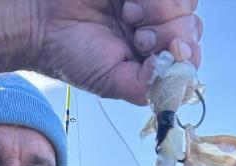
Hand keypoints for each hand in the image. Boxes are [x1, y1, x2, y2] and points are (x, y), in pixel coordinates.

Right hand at [30, 0, 201, 104]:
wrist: (42, 20)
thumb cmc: (72, 54)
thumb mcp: (113, 83)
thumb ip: (148, 87)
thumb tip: (177, 71)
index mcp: (152, 60)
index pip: (191, 57)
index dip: (188, 54)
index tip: (171, 51)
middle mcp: (155, 31)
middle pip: (193, 27)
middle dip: (168, 33)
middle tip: (138, 37)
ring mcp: (150, 4)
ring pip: (186, 2)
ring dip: (160, 8)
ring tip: (129, 14)